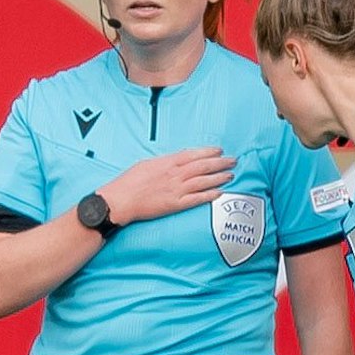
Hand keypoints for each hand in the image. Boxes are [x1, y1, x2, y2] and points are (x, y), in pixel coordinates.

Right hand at [102, 147, 234, 225]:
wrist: (121, 200)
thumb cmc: (130, 182)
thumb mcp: (147, 164)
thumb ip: (165, 162)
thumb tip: (177, 159)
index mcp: (167, 162)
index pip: (193, 154)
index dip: (208, 152)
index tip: (219, 150)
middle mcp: (175, 174)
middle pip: (203, 166)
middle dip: (220, 162)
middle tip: (233, 160)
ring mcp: (176, 189)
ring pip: (203, 181)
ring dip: (219, 177)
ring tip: (230, 174)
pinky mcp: (176, 204)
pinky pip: (197, 198)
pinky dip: (210, 195)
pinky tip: (220, 192)